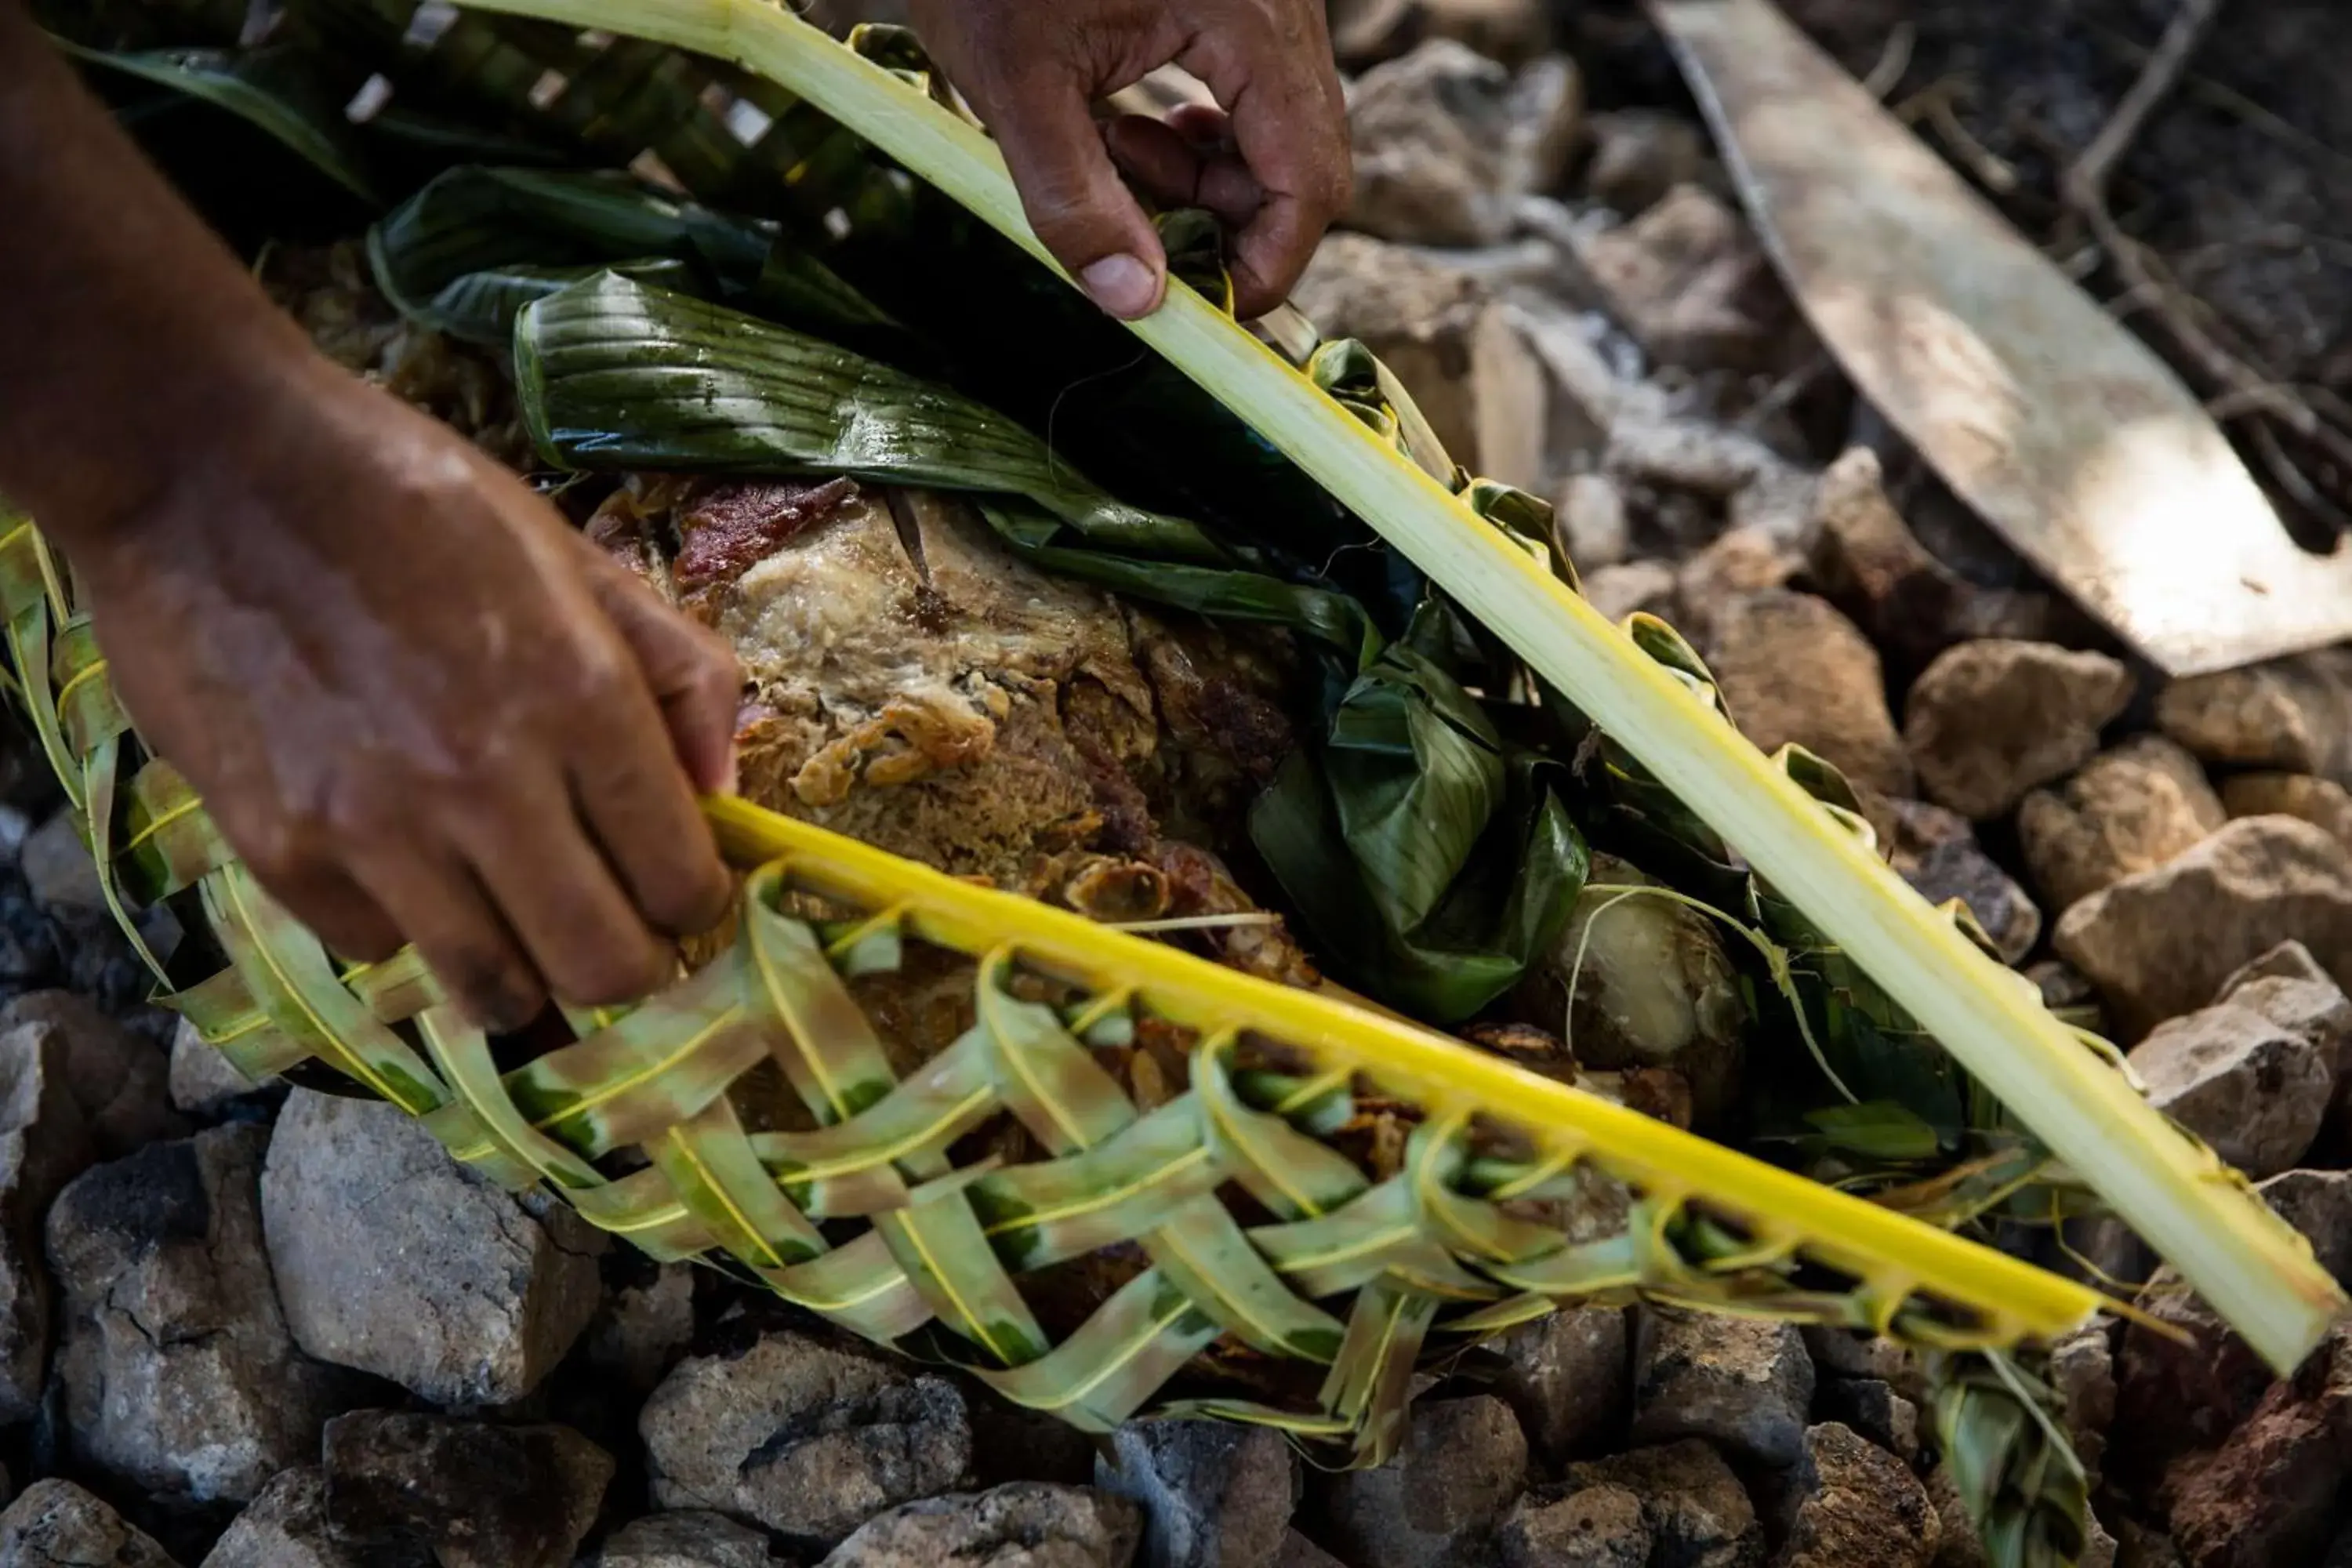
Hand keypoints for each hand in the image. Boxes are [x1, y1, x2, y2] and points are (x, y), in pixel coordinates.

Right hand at [71, 363, 740, 1028]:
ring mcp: (376, 830)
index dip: (696, 903)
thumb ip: (676, 670)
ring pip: (496, 991)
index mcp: (581, 699)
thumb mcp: (572, 554)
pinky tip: (407, 861)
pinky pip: (381, 948)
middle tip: (615, 925)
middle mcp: (486, 783)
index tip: (680, 887)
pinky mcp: (280, 852)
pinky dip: (410, 926)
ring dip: (527, 971)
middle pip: (603, 970)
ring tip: (522, 916)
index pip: (680, 883)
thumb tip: (726, 789)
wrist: (204, 465)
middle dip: (631, 964)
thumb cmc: (407, 497)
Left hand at [907, 0, 1350, 320]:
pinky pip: (1259, 99)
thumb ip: (1075, 201)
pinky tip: (1135, 130)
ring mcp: (1272, 1)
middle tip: (1137, 220)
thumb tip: (1137, 304)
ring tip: (1116, 155)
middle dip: (1229, 223)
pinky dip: (1206, 140)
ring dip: (1209, 182)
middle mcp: (1283, 3)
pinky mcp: (1244, 5)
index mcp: (1247, 14)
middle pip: (1309, 162)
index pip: (1307, 178)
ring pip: (1285, 136)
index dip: (1265, 265)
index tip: (1199, 312)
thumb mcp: (1014, 84)